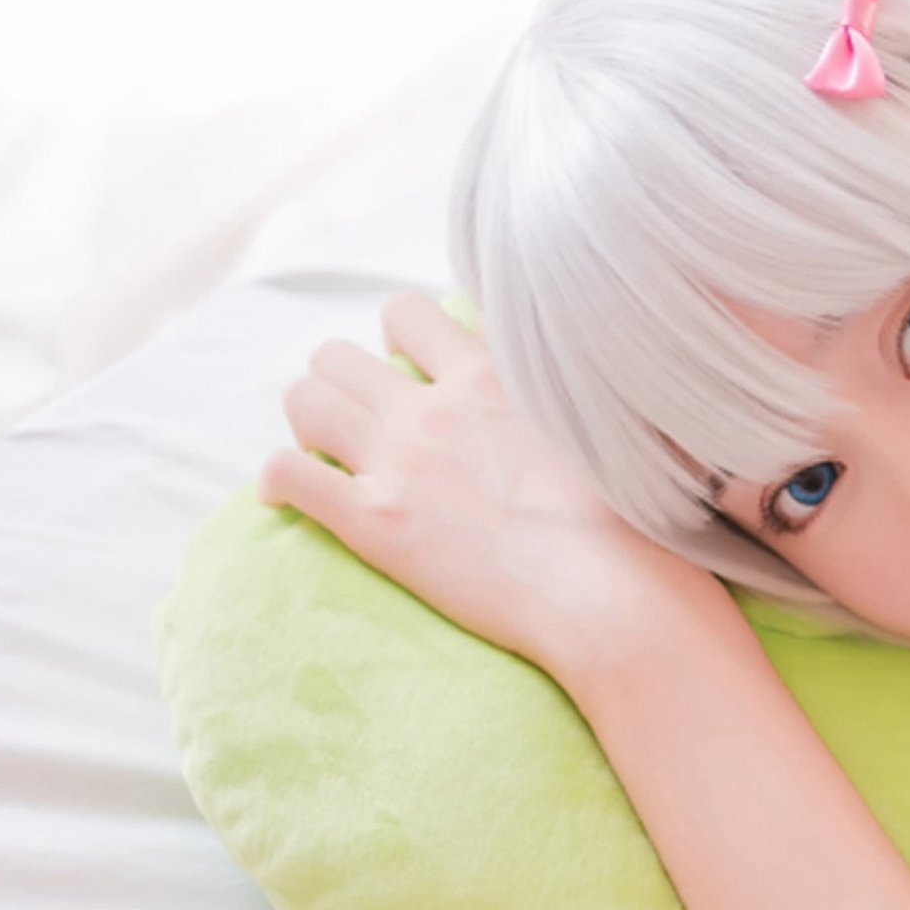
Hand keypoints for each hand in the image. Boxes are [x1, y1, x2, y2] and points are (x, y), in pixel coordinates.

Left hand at [267, 291, 707, 675]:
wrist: (612, 595)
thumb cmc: (631, 523)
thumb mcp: (605, 426)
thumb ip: (566, 392)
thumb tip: (572, 380)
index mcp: (492, 377)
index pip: (408, 314)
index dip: (398, 340)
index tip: (413, 373)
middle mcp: (435, 407)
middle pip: (337, 356)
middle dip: (340, 384)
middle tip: (364, 424)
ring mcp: (399, 462)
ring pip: (303, 400)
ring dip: (307, 423)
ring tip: (328, 455)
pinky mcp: (372, 521)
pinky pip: (286, 474)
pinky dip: (279, 480)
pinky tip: (290, 497)